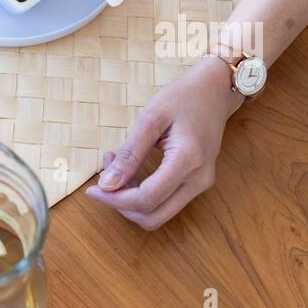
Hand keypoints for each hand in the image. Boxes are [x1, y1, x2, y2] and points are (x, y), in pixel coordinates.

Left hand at [85, 55, 243, 229]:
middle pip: (152, 217)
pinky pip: (165, 202)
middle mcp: (199, 180)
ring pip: (158, 214)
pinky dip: (142, 195)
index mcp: (188, 160)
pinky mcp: (196, 183)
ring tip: (116, 169)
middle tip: (103, 180)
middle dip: (121, 206)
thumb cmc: (184, 98)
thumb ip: (130, 154)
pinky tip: (130, 171)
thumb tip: (107, 185)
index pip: (146, 199)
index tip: (92, 189)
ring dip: (130, 201)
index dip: (114, 200)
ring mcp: (201, 184)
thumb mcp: (151, 118)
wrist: (215, 91)